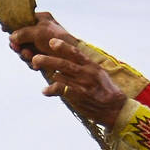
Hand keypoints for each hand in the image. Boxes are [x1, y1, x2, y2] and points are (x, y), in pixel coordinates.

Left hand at [8, 12, 128, 126]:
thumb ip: (83, 64)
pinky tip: (44, 90)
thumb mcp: (97, 72)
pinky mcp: (79, 97)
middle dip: (47, 60)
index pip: (75, 53)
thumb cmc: (104, 89)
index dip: (62, 46)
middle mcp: (86, 73)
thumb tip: (70, 55)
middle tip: (35, 58)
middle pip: (64, 64)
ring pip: (59, 76)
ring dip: (48, 74)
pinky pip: (60, 91)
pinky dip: (50, 90)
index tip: (51, 42)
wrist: (114, 107)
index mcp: (91, 65)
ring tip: (37, 67)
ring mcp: (82, 85)